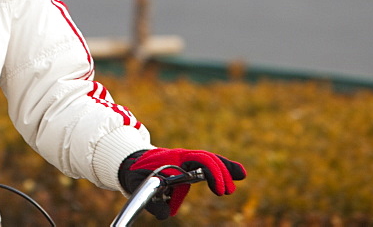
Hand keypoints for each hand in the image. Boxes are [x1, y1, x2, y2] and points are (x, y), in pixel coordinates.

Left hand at [118, 148, 245, 218]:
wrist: (132, 162)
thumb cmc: (137, 175)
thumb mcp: (139, 188)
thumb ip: (152, 203)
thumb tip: (165, 216)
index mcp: (173, 160)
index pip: (197, 161)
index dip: (211, 173)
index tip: (218, 190)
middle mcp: (182, 157)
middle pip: (206, 158)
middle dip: (219, 172)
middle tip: (227, 191)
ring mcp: (186, 159)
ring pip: (209, 158)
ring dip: (224, 168)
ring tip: (240, 175)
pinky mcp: (189, 165)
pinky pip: (207, 164)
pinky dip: (222, 167)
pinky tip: (237, 173)